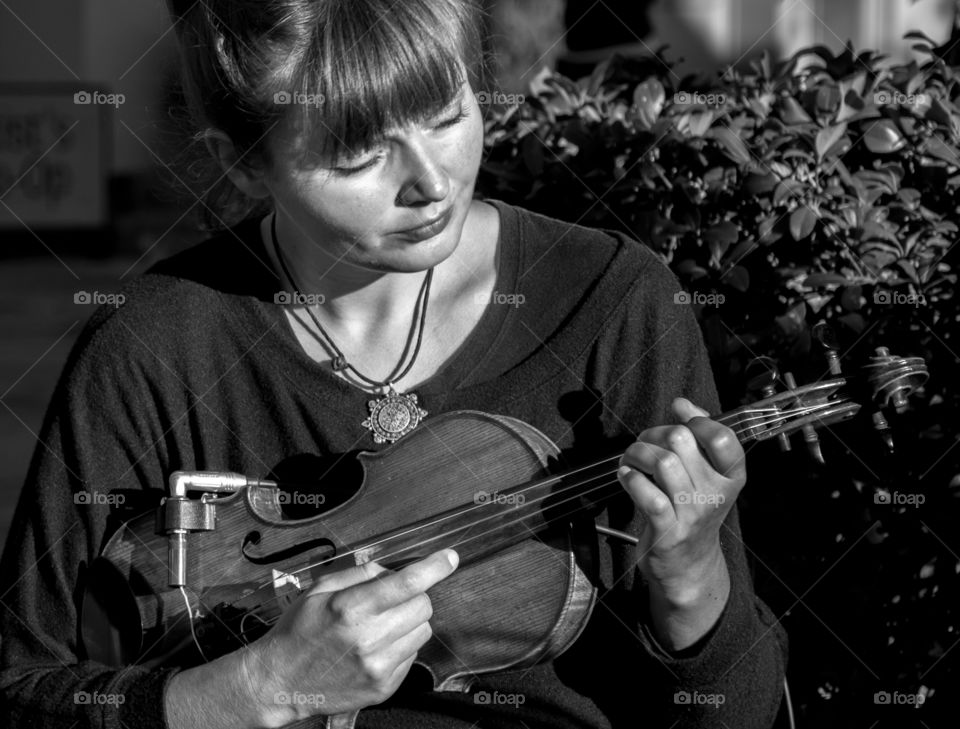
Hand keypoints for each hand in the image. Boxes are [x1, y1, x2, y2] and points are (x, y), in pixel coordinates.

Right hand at [241, 548, 458, 723]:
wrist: (279, 682)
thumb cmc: (298, 630)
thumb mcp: (320, 589)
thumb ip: (360, 574)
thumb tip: (392, 570)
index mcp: (351, 608)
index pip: (407, 583)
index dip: (434, 567)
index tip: (449, 557)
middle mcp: (369, 639)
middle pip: (423, 606)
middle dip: (414, 596)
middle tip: (390, 600)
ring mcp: (378, 667)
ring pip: (423, 631)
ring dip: (409, 622)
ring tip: (380, 626)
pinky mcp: (383, 687)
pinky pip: (412, 656)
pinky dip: (401, 646)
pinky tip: (376, 648)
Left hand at [617, 398, 744, 643]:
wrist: (688, 566)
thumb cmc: (692, 511)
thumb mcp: (707, 476)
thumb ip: (699, 438)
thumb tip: (683, 403)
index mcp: (731, 477)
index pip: (723, 438)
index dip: (697, 419)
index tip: (678, 415)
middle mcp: (715, 494)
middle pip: (680, 440)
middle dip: (653, 433)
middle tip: (643, 443)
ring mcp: (692, 514)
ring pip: (662, 462)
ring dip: (636, 453)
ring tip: (631, 460)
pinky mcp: (667, 530)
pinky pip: (647, 495)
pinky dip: (630, 479)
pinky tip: (626, 477)